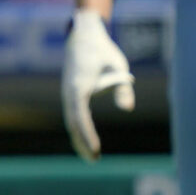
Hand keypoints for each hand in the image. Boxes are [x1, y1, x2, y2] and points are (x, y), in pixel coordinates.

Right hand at [61, 7, 133, 160]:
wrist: (84, 34)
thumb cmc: (103, 50)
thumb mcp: (118, 65)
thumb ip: (122, 87)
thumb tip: (127, 109)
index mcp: (78, 87)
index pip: (81, 118)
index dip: (88, 136)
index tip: (97, 150)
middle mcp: (69, 93)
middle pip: (73, 124)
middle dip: (82, 143)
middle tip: (95, 160)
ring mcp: (68, 93)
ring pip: (71, 121)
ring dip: (79, 139)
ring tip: (92, 156)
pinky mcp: (71, 93)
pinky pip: (74, 115)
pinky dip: (80, 129)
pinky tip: (87, 140)